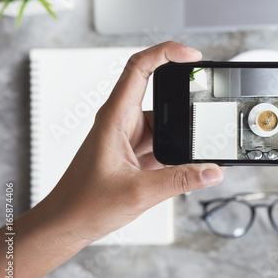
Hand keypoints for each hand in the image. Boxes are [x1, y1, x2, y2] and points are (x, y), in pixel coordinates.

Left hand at [43, 41, 224, 241]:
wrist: (66, 224)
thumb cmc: (84, 205)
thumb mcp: (138, 193)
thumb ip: (180, 181)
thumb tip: (212, 171)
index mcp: (115, 117)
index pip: (140, 68)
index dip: (166, 53)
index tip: (193, 56)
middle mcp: (122, 122)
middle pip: (159, 94)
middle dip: (186, 97)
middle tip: (208, 100)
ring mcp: (129, 138)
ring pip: (165, 122)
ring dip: (183, 131)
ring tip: (203, 141)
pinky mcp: (135, 153)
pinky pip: (163, 142)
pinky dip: (179, 149)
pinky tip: (191, 161)